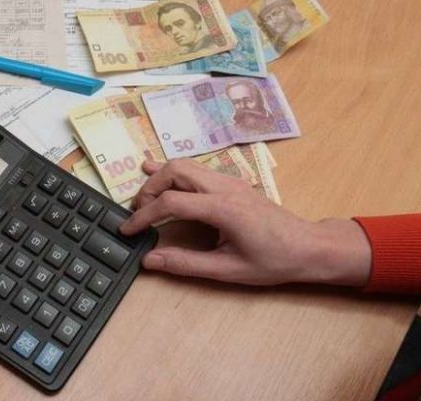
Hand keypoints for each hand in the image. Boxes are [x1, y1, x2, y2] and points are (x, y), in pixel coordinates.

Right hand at [120, 159, 371, 286]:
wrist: (308, 247)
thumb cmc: (274, 261)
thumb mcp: (228, 270)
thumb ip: (186, 264)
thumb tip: (150, 260)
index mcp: (223, 208)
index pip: (170, 203)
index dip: (143, 216)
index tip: (127, 231)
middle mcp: (224, 187)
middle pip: (174, 171)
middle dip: (149, 189)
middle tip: (137, 214)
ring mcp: (229, 180)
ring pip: (184, 165)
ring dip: (160, 178)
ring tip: (143, 198)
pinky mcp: (231, 182)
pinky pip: (196, 169)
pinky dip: (174, 173)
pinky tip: (158, 173)